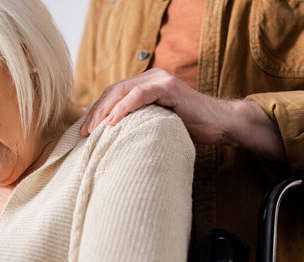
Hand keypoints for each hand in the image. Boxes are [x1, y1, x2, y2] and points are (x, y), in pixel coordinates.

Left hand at [79, 68, 285, 160]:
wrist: (219, 124)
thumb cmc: (189, 128)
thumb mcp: (156, 124)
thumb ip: (137, 123)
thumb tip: (112, 140)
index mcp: (145, 85)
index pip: (113, 95)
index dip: (97, 112)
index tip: (85, 131)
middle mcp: (150, 78)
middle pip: (113, 91)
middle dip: (95, 112)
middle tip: (84, 133)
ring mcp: (159, 80)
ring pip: (122, 91)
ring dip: (105, 111)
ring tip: (94, 129)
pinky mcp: (168, 87)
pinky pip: (140, 95)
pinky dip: (124, 108)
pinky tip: (113, 122)